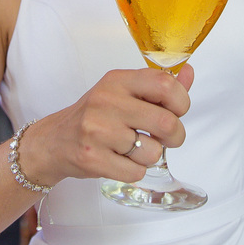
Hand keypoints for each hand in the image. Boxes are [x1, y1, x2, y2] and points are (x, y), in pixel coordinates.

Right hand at [19, 65, 194, 188]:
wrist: (54, 141)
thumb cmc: (95, 115)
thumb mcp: (122, 91)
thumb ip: (158, 85)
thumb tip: (189, 72)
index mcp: (117, 80)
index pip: (165, 84)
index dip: (181, 101)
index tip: (177, 110)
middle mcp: (106, 101)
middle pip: (166, 122)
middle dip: (176, 136)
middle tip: (168, 138)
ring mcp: (97, 130)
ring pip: (153, 152)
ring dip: (151, 156)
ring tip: (135, 148)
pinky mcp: (93, 158)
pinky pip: (136, 172)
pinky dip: (135, 170)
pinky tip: (121, 160)